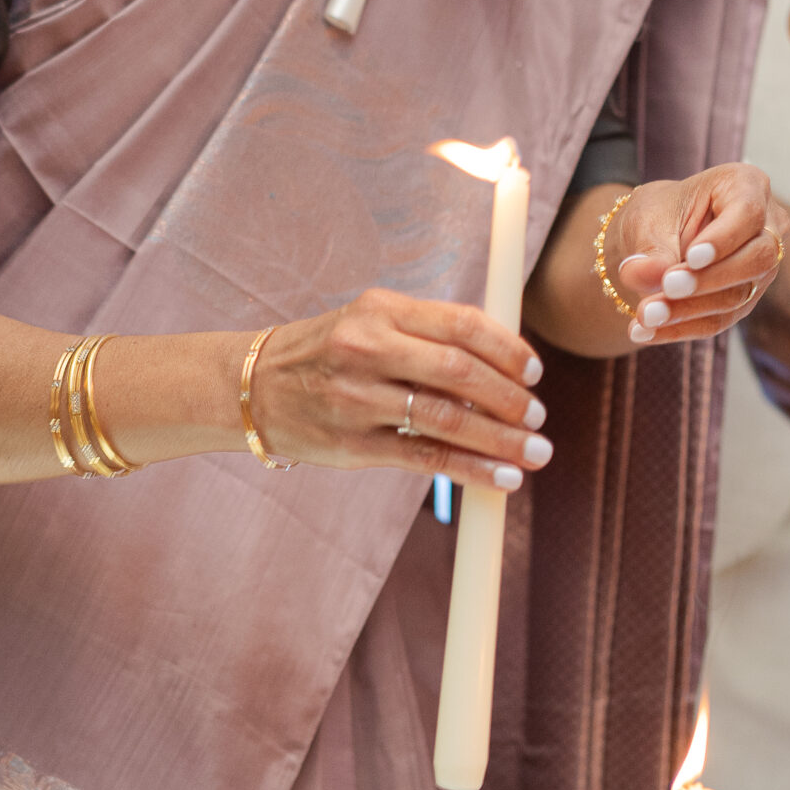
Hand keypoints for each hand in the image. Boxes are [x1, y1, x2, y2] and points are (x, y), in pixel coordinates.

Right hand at [245, 288, 552, 491]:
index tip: (535, 370)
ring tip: (535, 453)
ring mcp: (357, 398)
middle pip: (459, 371)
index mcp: (381, 310)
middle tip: (538, 417)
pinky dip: (471, 469)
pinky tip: (502, 479)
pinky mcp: (351, 444)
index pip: (460, 323)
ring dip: (500, 440)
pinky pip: (424, 458)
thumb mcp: (369, 323)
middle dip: (510, 397)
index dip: (507, 348)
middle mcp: (368, 348)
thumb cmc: (327, 353)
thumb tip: (505, 366)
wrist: (252, 388)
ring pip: (446, 419)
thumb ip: (428, 335)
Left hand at [613, 163, 786, 347]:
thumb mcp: (647, 220)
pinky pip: (719, 320)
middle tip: (666, 288)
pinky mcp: (746, 298)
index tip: (691, 258)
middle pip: (757, 258)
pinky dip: (680, 328)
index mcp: (746, 185)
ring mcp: (761, 266)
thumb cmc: (658, 214)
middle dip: (709, 280)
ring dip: (688, 310)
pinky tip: (645, 332)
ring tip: (644, 316)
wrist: (655, 237)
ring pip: (739, 295)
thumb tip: (640, 274)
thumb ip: (648, 248)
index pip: (748, 213)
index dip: (723, 239)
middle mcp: (767, 225)